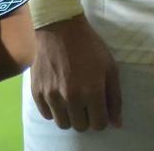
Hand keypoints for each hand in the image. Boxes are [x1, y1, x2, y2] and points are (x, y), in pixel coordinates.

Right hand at [31, 14, 121, 131]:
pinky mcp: (37, 90)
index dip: (101, 118)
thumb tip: (116, 124)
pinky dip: (53, 110)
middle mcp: (71, 97)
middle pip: (81, 126)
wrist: (59, 27)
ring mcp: (51, 95)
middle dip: (86, 117)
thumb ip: (115, 98)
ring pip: (62, 123)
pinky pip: (46, 114)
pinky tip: (57, 96)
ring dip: (69, 116)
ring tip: (70, 101)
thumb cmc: (89, 46)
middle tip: (84, 102)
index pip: (99, 124)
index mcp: (92, 92)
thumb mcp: (110, 68)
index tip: (98, 107)